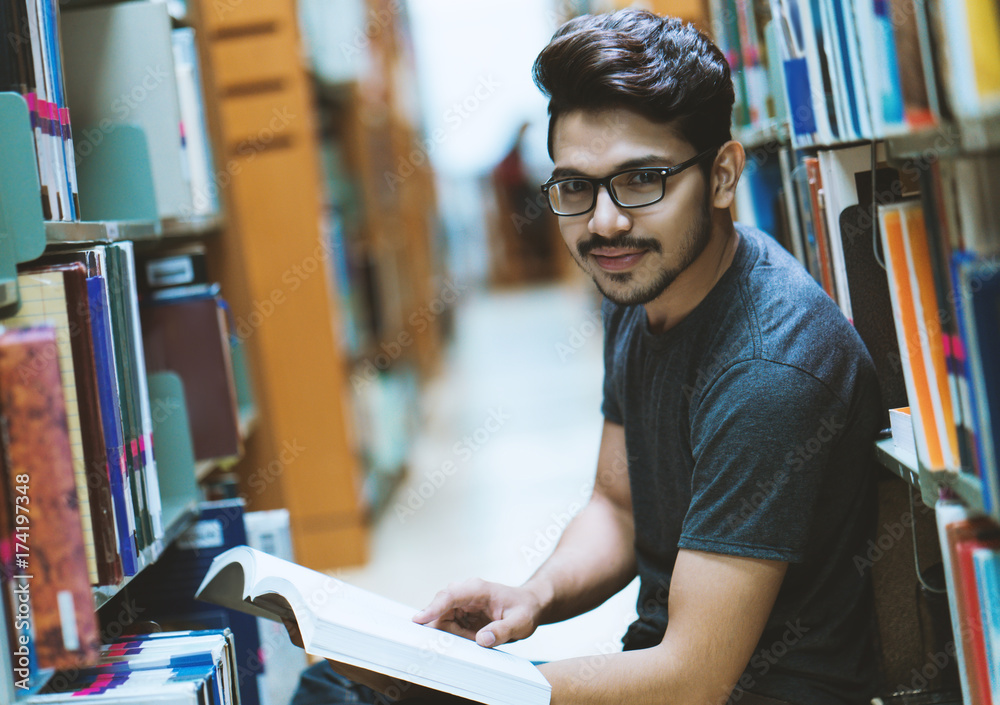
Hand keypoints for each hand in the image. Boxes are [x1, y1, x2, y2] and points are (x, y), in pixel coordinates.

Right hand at [413, 578, 546, 647]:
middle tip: (450, 644)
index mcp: (478, 589)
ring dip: (451, 634)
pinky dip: (454, 636)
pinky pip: (449, 626)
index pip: (450, 596)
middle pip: (440, 607)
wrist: (529, 606)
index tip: (419, 620)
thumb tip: (482, 639)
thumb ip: (502, 630)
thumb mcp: (520, 622)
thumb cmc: (525, 610)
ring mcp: (462, 602)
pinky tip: (470, 639)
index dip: (433, 608)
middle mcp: (466, 593)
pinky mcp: (461, 613)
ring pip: (442, 618)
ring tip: (473, 639)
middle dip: (439, 626)